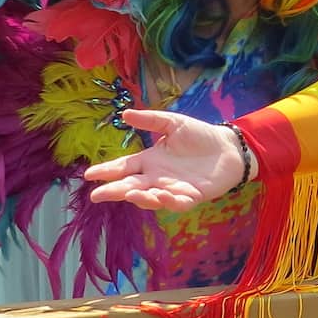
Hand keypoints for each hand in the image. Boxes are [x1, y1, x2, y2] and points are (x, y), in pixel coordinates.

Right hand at [83, 109, 246, 210]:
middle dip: (114, 191)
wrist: (228, 147)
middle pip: (131, 186)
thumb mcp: (173, 123)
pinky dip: (169, 202)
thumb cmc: (199, 135)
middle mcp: (156, 177)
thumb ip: (151, 120)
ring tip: (130, 193)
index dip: (107, 171)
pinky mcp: (191, 196)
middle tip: (97, 195)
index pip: (123, 167)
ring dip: (141, 198)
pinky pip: (177, 203)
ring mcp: (172, 188)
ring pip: (151, 198)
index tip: (89, 175)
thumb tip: (125, 114)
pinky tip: (162, 195)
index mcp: (149, 160)